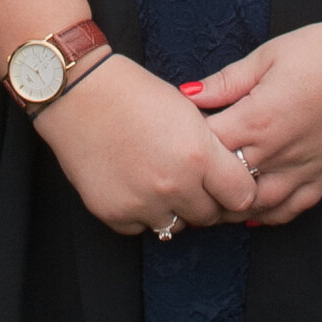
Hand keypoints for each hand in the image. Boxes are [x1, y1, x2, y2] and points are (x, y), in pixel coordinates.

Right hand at [33, 52, 258, 235]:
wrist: (79, 94)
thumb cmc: (135, 94)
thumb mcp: (188, 113)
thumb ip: (213, 151)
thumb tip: (230, 180)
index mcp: (199, 154)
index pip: (242, 196)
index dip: (238, 190)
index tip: (229, 184)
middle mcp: (174, 184)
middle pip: (210, 216)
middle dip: (207, 201)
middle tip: (191, 181)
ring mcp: (142, 202)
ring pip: (176, 226)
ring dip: (174, 209)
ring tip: (158, 180)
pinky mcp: (114, 213)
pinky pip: (141, 227)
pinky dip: (141, 212)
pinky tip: (132, 184)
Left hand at [183, 23, 321, 224]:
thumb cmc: (318, 52)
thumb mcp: (264, 58)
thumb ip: (223, 82)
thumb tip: (186, 94)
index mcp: (255, 120)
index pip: (205, 148)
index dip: (185, 147)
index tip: (174, 142)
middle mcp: (275, 152)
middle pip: (224, 185)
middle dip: (202, 185)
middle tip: (184, 180)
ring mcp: (301, 169)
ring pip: (255, 206)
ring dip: (231, 207)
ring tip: (212, 202)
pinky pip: (292, 208)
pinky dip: (269, 215)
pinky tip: (252, 213)